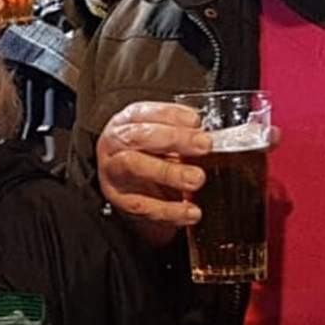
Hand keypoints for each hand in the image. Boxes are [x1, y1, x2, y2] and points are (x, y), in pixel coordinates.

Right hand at [94, 101, 212, 246]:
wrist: (128, 189)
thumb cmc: (149, 157)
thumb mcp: (163, 140)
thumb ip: (183, 136)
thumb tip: (210, 138)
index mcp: (128, 122)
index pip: (147, 113)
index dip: (172, 116)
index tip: (197, 122)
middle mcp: (117, 144)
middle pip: (139, 136)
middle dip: (174, 139)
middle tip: (203, 145)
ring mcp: (115, 172)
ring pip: (136, 167)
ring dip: (169, 173)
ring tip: (196, 178)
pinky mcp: (121, 201)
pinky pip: (144, 205)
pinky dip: (170, 210)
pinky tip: (191, 211)